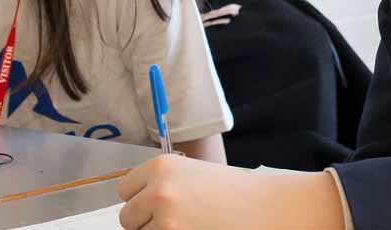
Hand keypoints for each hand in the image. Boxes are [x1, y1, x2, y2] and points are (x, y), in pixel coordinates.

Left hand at [117, 154, 344, 229]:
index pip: (124, 190)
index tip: (156, 204)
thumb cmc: (234, 192)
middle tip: (176, 219)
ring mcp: (165, 220)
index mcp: (161, 166)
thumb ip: (161, 184)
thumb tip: (135, 205)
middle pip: (127, 217)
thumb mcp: (192, 174)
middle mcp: (158, 190)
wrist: (266, 207)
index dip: (140, 199)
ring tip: (190, 225)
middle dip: (145, 221)